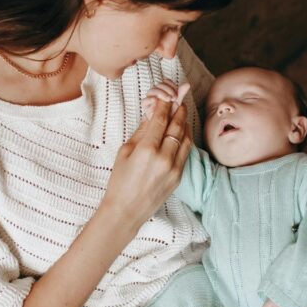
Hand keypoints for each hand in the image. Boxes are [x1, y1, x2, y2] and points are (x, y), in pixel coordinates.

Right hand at [101, 96, 191, 226]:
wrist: (126, 211)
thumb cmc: (120, 181)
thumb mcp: (124, 152)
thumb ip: (141, 131)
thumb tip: (151, 113)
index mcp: (147, 149)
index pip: (161, 119)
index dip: (166, 104)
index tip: (167, 95)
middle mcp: (164, 157)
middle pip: (177, 125)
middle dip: (179, 109)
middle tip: (180, 98)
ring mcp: (174, 168)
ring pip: (186, 137)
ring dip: (185, 122)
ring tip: (182, 112)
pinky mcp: (179, 176)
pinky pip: (186, 151)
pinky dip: (185, 138)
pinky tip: (182, 131)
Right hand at [141, 80, 189, 118]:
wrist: (163, 130)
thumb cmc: (171, 118)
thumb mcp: (177, 105)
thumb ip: (180, 95)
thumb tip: (187, 84)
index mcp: (165, 93)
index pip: (165, 82)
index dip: (170, 84)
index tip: (176, 93)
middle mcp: (158, 96)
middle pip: (159, 85)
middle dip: (167, 88)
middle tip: (173, 97)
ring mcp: (151, 102)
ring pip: (151, 91)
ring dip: (160, 93)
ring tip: (168, 99)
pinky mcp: (146, 109)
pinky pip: (144, 101)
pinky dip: (149, 100)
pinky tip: (155, 101)